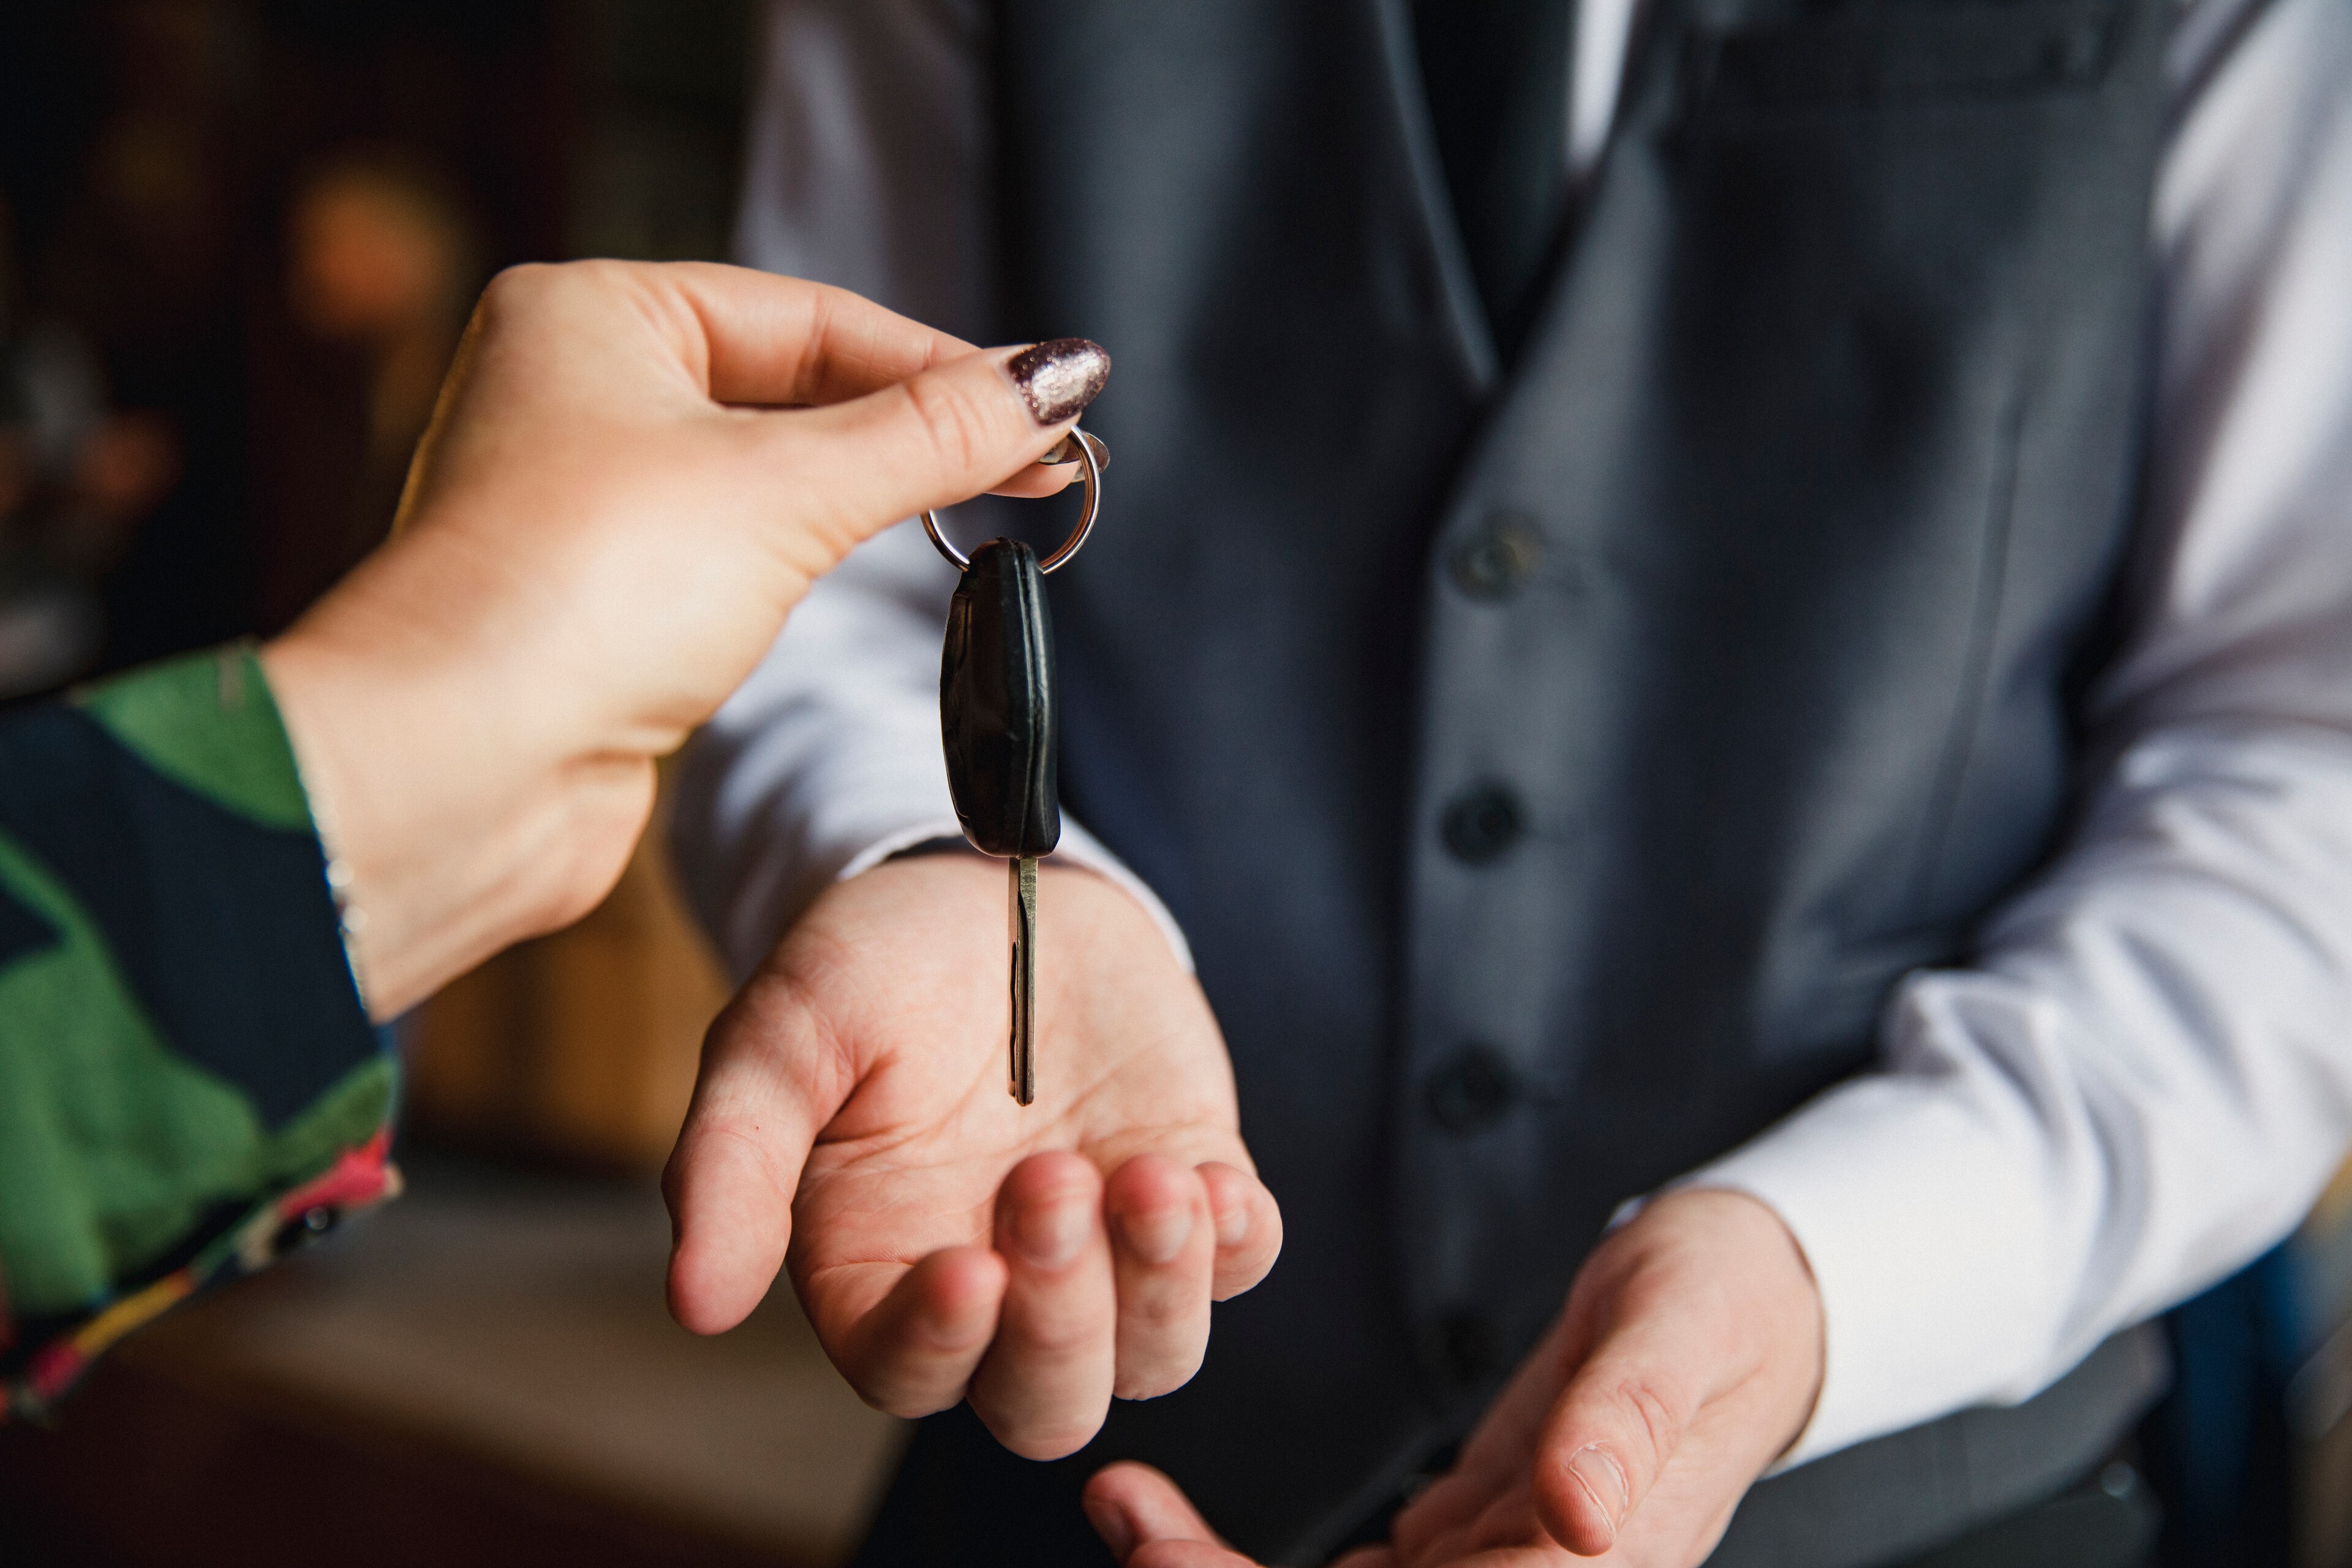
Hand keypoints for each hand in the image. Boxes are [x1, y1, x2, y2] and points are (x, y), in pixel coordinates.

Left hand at [259, 261, 1103, 1014]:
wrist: (458, 768)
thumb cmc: (579, 594)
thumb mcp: (789, 489)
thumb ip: (935, 432)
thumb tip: (1060, 376)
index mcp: (593, 314)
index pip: (814, 317)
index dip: (944, 365)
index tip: (1053, 406)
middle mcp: (577, 390)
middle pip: (795, 387)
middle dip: (915, 427)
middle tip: (1040, 463)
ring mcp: (585, 497)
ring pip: (767, 471)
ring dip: (867, 491)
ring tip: (979, 502)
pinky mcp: (604, 596)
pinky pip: (736, 546)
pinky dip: (810, 553)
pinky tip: (865, 564)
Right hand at [663, 854, 1282, 1457]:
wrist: (986, 878)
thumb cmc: (869, 966)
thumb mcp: (781, 1037)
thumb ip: (733, 1163)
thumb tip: (692, 1303)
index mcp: (880, 1271)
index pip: (909, 1372)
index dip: (941, 1344)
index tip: (968, 1271)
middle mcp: (998, 1281)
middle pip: (1045, 1401)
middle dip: (1062, 1322)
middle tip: (1051, 1184)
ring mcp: (1104, 1242)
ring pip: (1154, 1354)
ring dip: (1161, 1288)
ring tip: (1147, 1177)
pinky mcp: (1189, 1180)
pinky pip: (1240, 1262)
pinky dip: (1237, 1244)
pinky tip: (1214, 1185)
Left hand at [1081, 1191, 1820, 1567]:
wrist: (1741, 1297)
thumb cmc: (1725, 1303)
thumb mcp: (1680, 1334)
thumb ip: (1630, 1418)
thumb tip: (1581, 1515)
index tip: (1185, 1562)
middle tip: (1129, 1520)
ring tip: (1124, 1509)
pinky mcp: (1465, 1549)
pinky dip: (1240, 1559)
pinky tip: (1162, 1516)